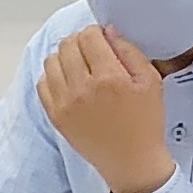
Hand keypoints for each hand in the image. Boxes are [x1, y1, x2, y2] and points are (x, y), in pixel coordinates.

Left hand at [38, 25, 174, 192]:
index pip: (88, 36)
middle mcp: (82, 88)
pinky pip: (42, 83)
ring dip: (64, 56)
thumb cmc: (145, 121)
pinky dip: (53, 76)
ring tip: (80, 64)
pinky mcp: (54, 116)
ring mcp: (64, 103)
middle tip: (92, 50)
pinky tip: (68, 80)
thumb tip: (108, 32)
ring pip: (51, 61)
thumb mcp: (151, 81)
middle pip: (67, 45)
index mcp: (108, 77)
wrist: (131, 160)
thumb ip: (129, 51)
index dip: (96, 32)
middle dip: (80, 41)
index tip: (102, 39)